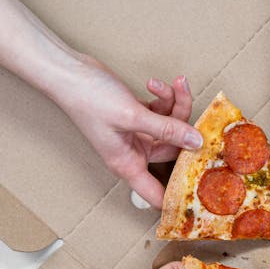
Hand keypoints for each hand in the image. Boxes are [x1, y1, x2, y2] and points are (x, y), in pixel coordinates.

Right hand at [50, 56, 201, 207]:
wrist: (69, 71)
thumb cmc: (89, 99)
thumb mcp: (132, 116)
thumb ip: (167, 129)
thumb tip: (196, 142)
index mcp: (128, 164)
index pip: (156, 194)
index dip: (176, 197)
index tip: (200, 192)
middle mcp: (133, 152)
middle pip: (175, 148)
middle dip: (183, 122)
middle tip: (185, 102)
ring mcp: (136, 133)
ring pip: (172, 126)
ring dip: (176, 103)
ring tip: (174, 84)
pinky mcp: (138, 115)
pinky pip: (162, 111)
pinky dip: (164, 96)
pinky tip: (154, 84)